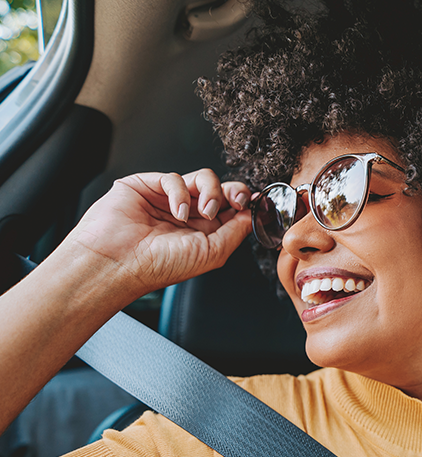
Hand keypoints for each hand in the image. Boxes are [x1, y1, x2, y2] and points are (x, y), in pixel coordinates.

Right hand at [65, 169, 251, 297]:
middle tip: (236, 200)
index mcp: (203, 232)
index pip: (231, 209)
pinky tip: (177, 211)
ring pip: (202, 178)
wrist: (120, 262)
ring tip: (205, 211)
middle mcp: (187, 215)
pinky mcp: (147, 186)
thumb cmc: (159, 266)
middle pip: (220, 189)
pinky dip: (180, 192)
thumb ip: (236, 232)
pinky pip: (174, 178)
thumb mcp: (212, 253)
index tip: (253, 203)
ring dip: (211, 191)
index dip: (243, 202)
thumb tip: (252, 215)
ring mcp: (168, 199)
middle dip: (233, 191)